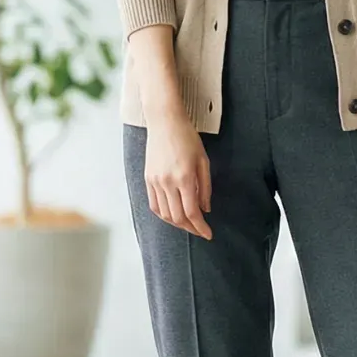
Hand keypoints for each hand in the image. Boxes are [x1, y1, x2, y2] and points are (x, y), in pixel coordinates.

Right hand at [144, 110, 212, 238]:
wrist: (165, 122)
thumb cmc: (187, 138)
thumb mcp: (203, 161)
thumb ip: (205, 187)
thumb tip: (205, 209)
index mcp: (184, 178)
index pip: (192, 212)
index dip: (201, 227)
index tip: (208, 234)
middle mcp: (167, 182)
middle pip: (178, 217)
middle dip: (190, 228)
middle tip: (200, 230)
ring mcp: (155, 181)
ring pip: (165, 214)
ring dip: (177, 223)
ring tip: (188, 224)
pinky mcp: (148, 179)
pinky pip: (154, 205)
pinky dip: (164, 215)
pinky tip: (173, 216)